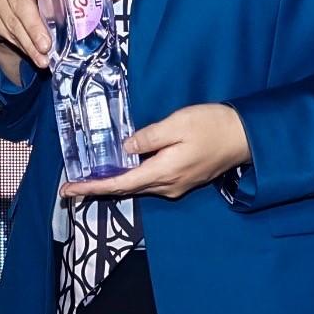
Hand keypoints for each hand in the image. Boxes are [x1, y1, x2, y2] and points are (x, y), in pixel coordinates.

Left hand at [61, 102, 250, 202]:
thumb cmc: (212, 126)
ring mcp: (175, 186)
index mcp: (162, 172)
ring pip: (137, 185)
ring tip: (90, 176)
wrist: (245, 137)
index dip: (91, 187)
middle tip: (71, 184)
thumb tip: (125, 147)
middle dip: (97, 186)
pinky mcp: (182, 181)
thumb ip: (148, 136)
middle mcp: (166, 186)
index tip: (68, 190)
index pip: (119, 184)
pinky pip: (150, 181)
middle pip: (125, 189)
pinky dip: (131, 176)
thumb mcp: (177, 123)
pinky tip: (122, 168)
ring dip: (114, 182)